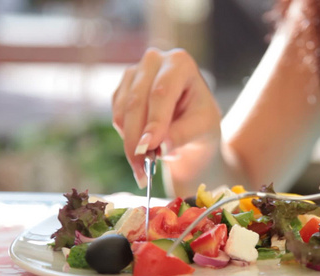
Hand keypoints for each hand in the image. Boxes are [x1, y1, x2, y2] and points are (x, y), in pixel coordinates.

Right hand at [112, 48, 221, 187]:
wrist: (192, 124)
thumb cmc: (202, 121)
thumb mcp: (203, 128)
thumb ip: (182, 135)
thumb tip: (159, 147)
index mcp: (180, 63)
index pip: (162, 92)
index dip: (154, 120)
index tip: (150, 147)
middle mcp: (154, 61)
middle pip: (137, 101)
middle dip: (138, 139)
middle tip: (142, 169)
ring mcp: (134, 73)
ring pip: (122, 112)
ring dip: (131, 144)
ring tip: (144, 169)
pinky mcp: (121, 90)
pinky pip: (117, 119)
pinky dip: (127, 139)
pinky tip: (142, 153)